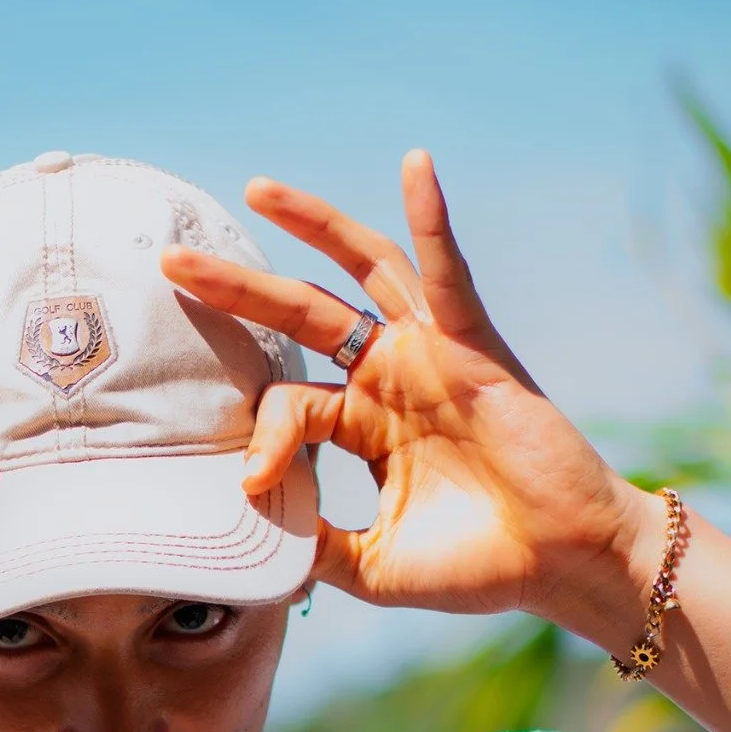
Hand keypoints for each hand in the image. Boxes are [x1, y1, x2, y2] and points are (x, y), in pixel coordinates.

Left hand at [164, 151, 659, 646]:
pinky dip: (432, 217)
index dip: (263, 439)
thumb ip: (315, 548)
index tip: (253, 485)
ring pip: (361, 272)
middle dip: (235, 288)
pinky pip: (447, 273)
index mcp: (363, 425)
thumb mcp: (373, 567)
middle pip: (300, 313)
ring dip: (312, 225)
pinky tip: (415, 164)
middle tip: (169, 262)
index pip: (289, 404)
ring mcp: (431, 354)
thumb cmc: (478, 566)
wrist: (561, 565)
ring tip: (257, 187)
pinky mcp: (475, 346)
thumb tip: (251, 543)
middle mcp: (390, 377)